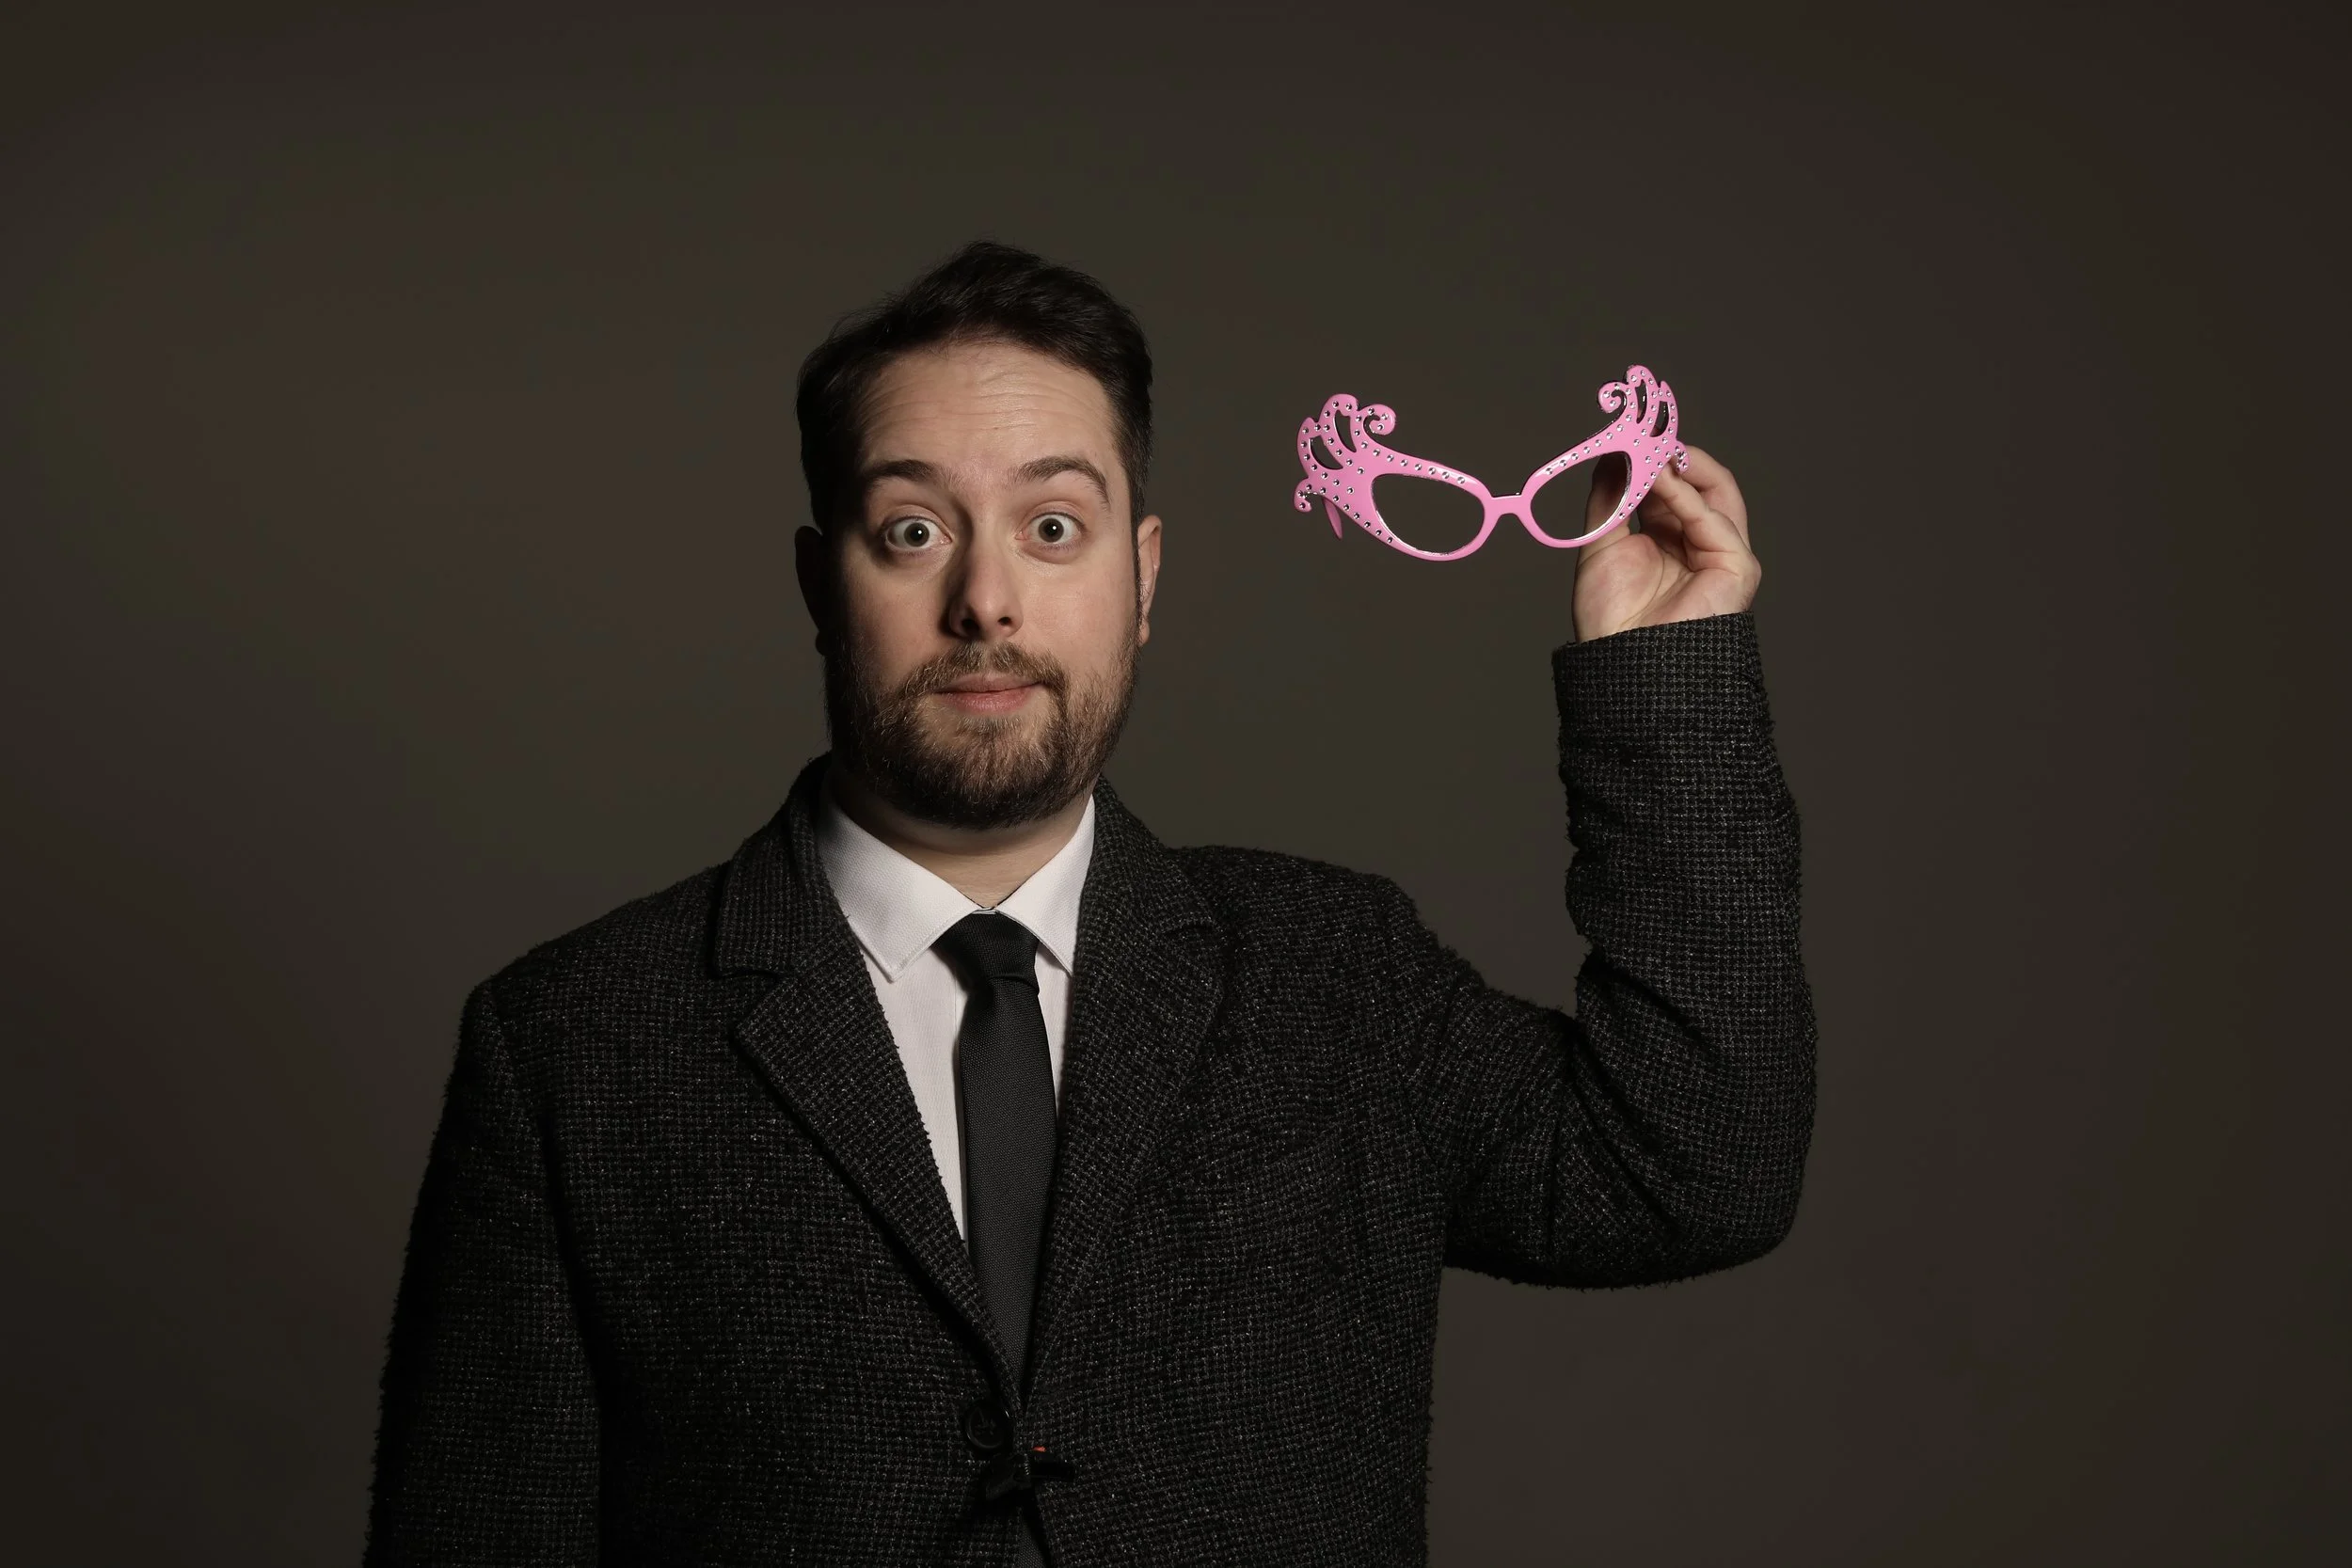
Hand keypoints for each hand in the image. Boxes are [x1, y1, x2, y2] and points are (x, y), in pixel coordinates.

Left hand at [1571, 444, 1759, 640]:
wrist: (1623, 664)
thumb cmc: (1613, 619)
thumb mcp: (1602, 544)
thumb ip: (1611, 498)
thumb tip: (1614, 452)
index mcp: (1669, 537)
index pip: (1672, 484)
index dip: (1653, 456)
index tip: (1629, 430)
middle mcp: (1698, 542)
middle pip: (1701, 481)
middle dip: (1672, 453)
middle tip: (1644, 429)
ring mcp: (1722, 553)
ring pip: (1714, 491)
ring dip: (1679, 465)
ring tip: (1647, 447)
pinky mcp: (1737, 566)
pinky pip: (1713, 519)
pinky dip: (1684, 493)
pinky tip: (1658, 478)